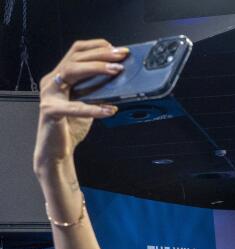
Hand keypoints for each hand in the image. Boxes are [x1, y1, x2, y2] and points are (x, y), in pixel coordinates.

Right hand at [34, 40, 124, 173]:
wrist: (56, 151)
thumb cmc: (70, 127)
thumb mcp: (88, 104)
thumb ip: (97, 92)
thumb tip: (121, 82)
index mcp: (60, 77)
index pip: (76, 52)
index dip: (97, 47)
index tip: (118, 49)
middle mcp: (52, 82)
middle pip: (75, 57)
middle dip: (100, 54)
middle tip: (121, 56)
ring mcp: (49, 95)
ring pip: (70, 71)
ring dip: (95, 69)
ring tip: (116, 71)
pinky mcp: (50, 111)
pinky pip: (73, 107)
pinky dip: (93, 108)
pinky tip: (110, 109)